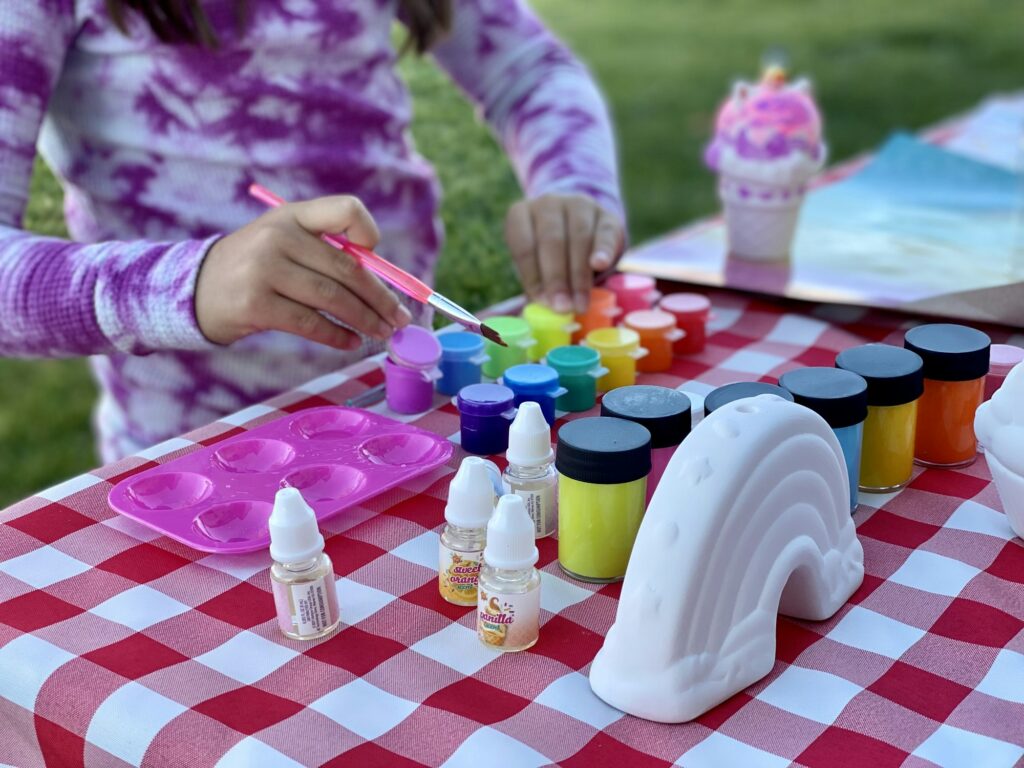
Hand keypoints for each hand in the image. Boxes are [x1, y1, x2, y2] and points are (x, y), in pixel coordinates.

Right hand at [196, 195, 411, 349]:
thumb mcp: (283, 243)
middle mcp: (278, 236)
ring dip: (364, 319)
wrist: (193, 290)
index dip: (369, 232)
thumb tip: (383, 284)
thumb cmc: (255, 269)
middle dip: (379, 297)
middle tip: (399, 318)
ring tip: (381, 333)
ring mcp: (264, 270)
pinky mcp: (257, 305)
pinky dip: (337, 336)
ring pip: (332, 297)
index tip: (378, 260)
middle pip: (347, 267)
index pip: (345, 209)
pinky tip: (351, 341)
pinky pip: (310, 323)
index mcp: (292, 215)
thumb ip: (326, 252)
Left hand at [505, 194, 624, 313]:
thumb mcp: (536, 265)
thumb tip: (541, 312)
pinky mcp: (606, 215)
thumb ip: (537, 285)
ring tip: (580, 304)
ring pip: (578, 238)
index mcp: (521, 214)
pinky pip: (605, 232)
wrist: (579, 229)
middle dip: (556, 278)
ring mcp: (578, 204)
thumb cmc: (549, 255)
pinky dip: (602, 249)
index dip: (532, 275)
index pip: (524, 245)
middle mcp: (548, 204)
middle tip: (561, 307)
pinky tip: (599, 265)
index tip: (542, 301)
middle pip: (551, 240)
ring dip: (578, 275)